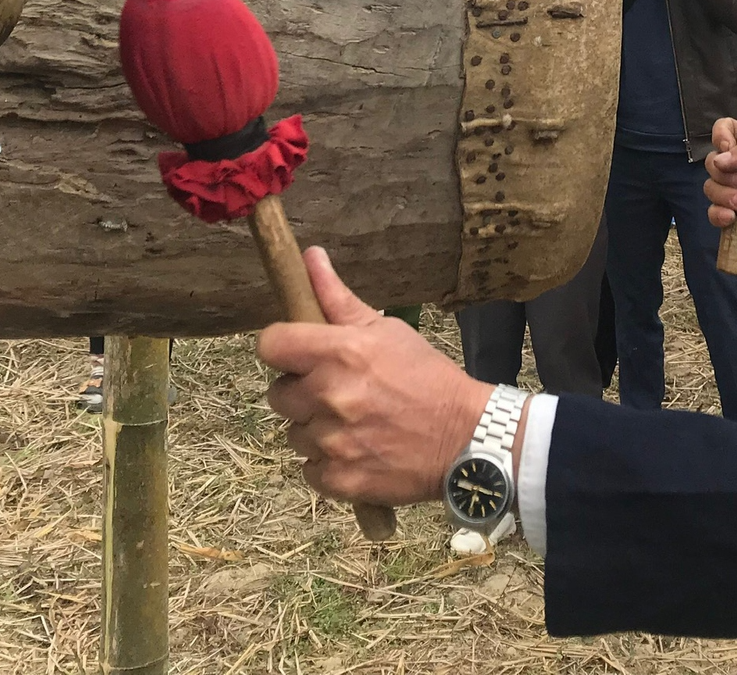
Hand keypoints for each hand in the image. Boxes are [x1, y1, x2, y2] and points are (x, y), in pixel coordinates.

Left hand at [260, 248, 491, 506]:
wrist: (466, 438)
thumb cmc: (427, 377)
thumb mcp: (387, 331)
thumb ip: (338, 298)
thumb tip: (310, 256)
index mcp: (339, 353)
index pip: (271, 344)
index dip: (282, 347)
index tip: (299, 354)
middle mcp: (329, 396)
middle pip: (277, 393)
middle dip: (302, 391)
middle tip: (337, 391)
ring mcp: (331, 442)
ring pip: (294, 433)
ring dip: (315, 429)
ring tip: (354, 424)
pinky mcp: (338, 480)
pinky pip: (309, 469)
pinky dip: (328, 463)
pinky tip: (357, 450)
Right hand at [703, 119, 736, 267]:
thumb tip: (719, 160)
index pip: (725, 130)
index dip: (721, 135)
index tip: (728, 147)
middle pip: (712, 161)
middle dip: (726, 174)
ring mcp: (733, 192)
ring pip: (709, 187)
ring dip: (726, 195)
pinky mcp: (732, 216)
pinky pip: (711, 212)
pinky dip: (719, 214)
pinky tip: (734, 218)